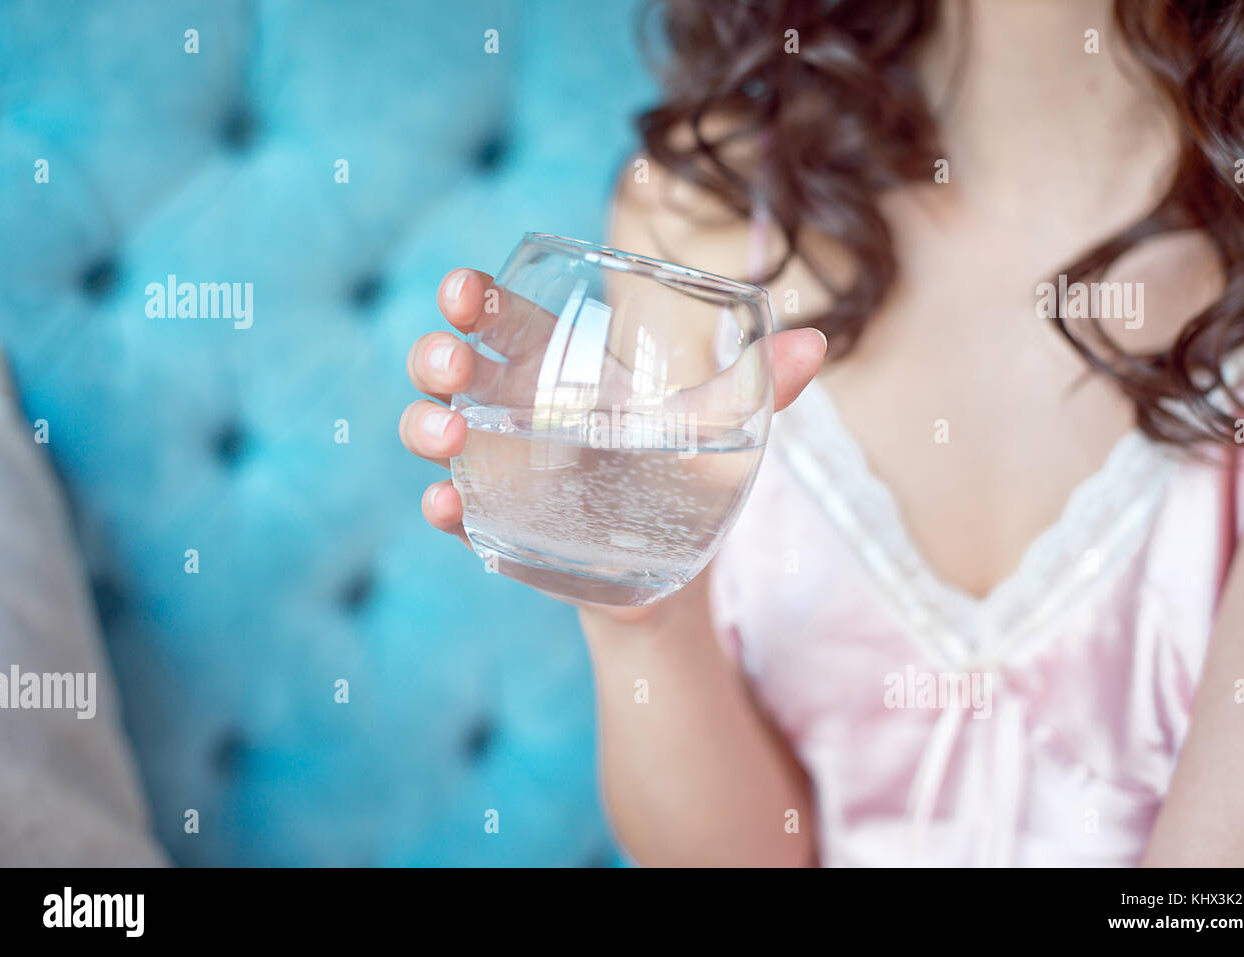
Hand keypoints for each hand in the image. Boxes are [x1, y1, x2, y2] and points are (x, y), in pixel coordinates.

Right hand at [400, 267, 826, 622]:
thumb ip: (760, 387)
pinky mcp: (501, 526)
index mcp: (561, 371)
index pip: (503, 320)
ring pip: (438, 434)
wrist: (678, 572)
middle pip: (455, 368)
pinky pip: (458, 514)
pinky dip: (445, 509)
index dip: (474, 298)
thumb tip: (817, 340)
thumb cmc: (687, 479)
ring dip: (426, 427)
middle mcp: (518, 412)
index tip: (463, 290)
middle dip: (436, 355)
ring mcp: (501, 470)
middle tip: (451, 363)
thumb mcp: (722, 431)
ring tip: (449, 436)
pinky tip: (450, 509)